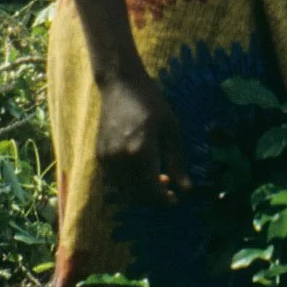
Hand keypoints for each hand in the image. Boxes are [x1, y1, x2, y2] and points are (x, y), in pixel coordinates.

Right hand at [96, 69, 191, 204]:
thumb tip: (186, 189)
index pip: (150, 192)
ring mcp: (106, 159)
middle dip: (153, 199)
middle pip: (136, 197)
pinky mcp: (99, 156)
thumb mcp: (171, 128)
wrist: (120, 85)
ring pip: (124, 192)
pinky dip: (129, 184)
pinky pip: (115, 181)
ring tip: (157, 178)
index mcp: (140, 151)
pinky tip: (141, 170)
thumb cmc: (151, 102)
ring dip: (141, 193)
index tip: (176, 198)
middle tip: (169, 189)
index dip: (164, 201)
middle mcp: (120, 159)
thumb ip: (177, 161)